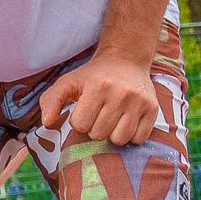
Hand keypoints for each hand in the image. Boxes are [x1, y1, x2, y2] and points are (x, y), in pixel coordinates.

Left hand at [37, 52, 160, 145]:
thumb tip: (47, 123)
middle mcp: (121, 93)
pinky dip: (131, 135)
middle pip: (99, 134)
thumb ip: (52, 100)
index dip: (79, 120)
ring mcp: (139, 102)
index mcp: (98, 87)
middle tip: (99, 114)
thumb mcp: (68, 82)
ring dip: (112, 134)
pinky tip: (126, 122)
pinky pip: (139, 139)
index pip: (81, 125)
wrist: (126, 59)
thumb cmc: (93, 75)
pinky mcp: (153, 109)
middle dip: (95, 128)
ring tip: (111, 119)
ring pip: (119, 140)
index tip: (84, 109)